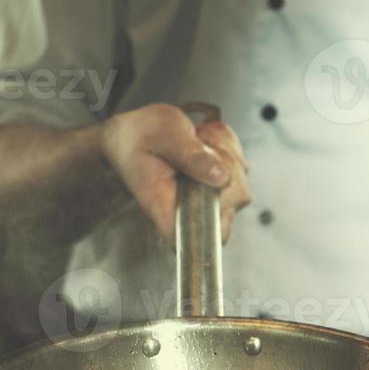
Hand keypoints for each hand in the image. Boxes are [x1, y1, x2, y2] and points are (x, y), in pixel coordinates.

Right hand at [100, 103, 251, 240]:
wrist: (128, 131)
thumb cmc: (136, 137)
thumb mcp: (162, 135)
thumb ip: (190, 155)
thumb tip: (221, 176)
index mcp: (167, 208)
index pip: (203, 239)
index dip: (219, 213)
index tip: (212, 180)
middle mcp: (189, 209)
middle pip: (232, 206)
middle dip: (227, 167)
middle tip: (201, 144)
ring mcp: (206, 197)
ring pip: (239, 182)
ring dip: (226, 153)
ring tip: (198, 139)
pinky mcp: (217, 184)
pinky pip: (239, 166)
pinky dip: (227, 147)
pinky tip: (205, 139)